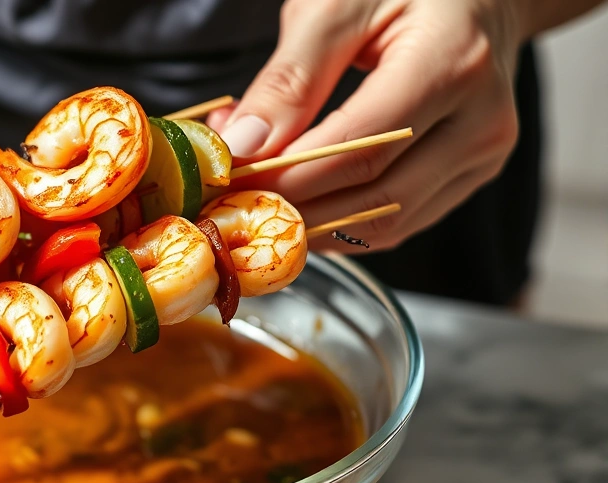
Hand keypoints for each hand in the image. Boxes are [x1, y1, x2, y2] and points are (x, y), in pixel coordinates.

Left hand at [207, 0, 524, 251]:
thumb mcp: (336, 7)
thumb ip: (290, 78)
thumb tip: (245, 145)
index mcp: (453, 63)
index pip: (362, 147)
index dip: (291, 176)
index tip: (234, 182)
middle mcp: (481, 119)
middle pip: (376, 194)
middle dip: (296, 207)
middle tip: (235, 203)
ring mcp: (483, 153)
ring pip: (388, 223)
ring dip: (316, 226)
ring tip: (261, 205)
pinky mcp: (472, 174)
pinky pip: (400, 223)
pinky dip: (344, 224)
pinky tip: (303, 207)